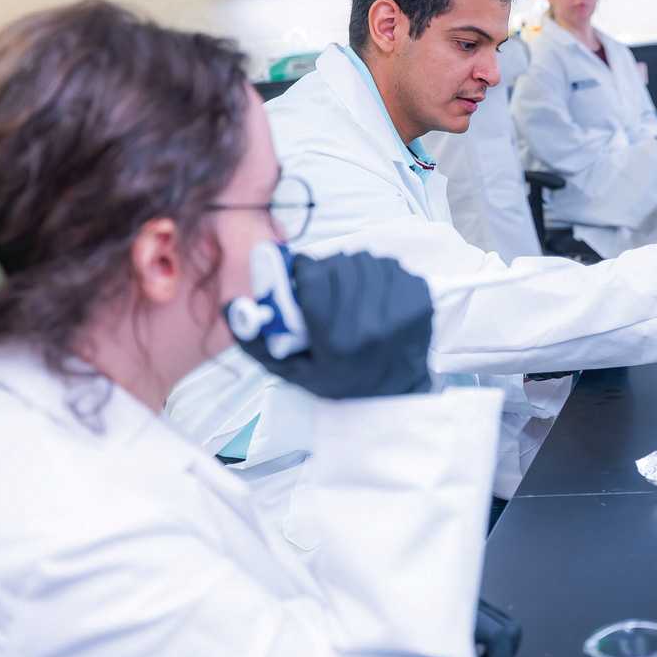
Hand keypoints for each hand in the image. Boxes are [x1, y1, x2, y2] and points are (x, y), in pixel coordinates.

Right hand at [234, 251, 433, 399]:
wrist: (390, 396)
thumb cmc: (336, 380)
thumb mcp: (290, 370)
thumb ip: (257, 341)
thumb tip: (234, 306)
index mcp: (338, 341)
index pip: (316, 278)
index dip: (304, 269)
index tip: (303, 275)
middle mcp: (372, 326)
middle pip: (341, 265)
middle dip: (328, 270)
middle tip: (326, 285)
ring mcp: (402, 313)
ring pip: (368, 260)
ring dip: (354, 269)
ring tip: (350, 291)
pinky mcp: (422, 302)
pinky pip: (394, 266)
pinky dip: (381, 274)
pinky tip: (375, 295)